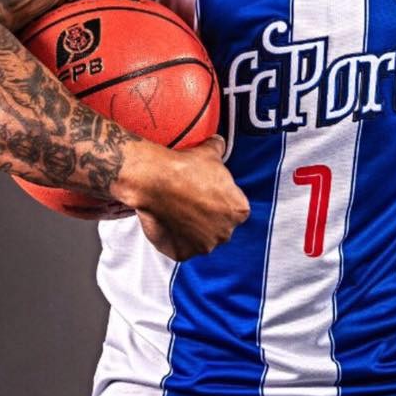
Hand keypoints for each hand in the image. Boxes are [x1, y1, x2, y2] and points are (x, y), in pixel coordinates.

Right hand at [133, 134, 250, 260]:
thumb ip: (220, 149)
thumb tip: (220, 142)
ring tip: (179, 212)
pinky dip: (176, 239)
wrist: (156, 180)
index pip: (234, 209)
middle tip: (192, 203)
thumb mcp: (210, 152)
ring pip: (201, 239)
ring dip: (193, 230)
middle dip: (209, 217)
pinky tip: (168, 223)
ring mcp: (204, 246)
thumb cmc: (186, 167)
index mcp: (239, 210)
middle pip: (219, 226)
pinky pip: (181, 248)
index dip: (220, 201)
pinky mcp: (183, 253)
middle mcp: (226, 232)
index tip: (207, 193)